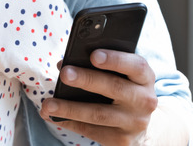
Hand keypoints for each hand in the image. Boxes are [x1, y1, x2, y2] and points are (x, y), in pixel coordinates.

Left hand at [39, 49, 157, 145]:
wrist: (139, 124)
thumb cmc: (123, 89)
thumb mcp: (122, 75)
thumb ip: (100, 66)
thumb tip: (64, 65)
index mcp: (144, 78)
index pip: (135, 66)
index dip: (115, 59)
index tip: (93, 55)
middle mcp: (144, 100)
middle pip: (114, 88)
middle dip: (87, 80)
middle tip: (64, 74)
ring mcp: (134, 123)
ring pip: (99, 114)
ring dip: (70, 108)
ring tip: (48, 104)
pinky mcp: (121, 140)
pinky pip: (91, 131)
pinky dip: (69, 122)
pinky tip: (53, 116)